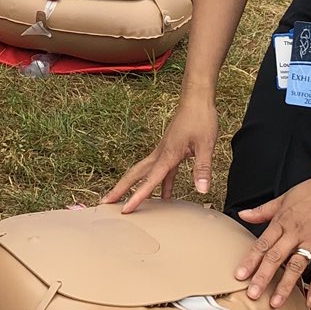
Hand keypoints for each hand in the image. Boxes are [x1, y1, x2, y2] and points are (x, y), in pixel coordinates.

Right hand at [103, 92, 218, 210]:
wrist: (196, 100)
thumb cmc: (201, 119)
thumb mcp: (205, 144)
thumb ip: (202, 168)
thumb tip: (202, 189)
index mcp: (167, 154)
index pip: (149, 181)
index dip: (137, 197)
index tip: (125, 209)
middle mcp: (160, 153)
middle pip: (135, 174)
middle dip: (120, 189)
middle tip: (105, 202)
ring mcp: (163, 151)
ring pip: (144, 172)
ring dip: (135, 186)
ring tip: (126, 201)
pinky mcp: (170, 150)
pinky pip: (161, 171)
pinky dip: (160, 184)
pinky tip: (165, 196)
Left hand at [235, 174, 310, 308]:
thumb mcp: (284, 198)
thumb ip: (263, 210)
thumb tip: (242, 214)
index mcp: (283, 221)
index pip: (262, 244)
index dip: (250, 260)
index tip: (240, 275)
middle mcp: (296, 233)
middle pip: (276, 257)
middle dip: (263, 277)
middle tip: (253, 295)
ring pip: (297, 266)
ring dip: (286, 285)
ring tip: (276, 302)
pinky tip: (310, 301)